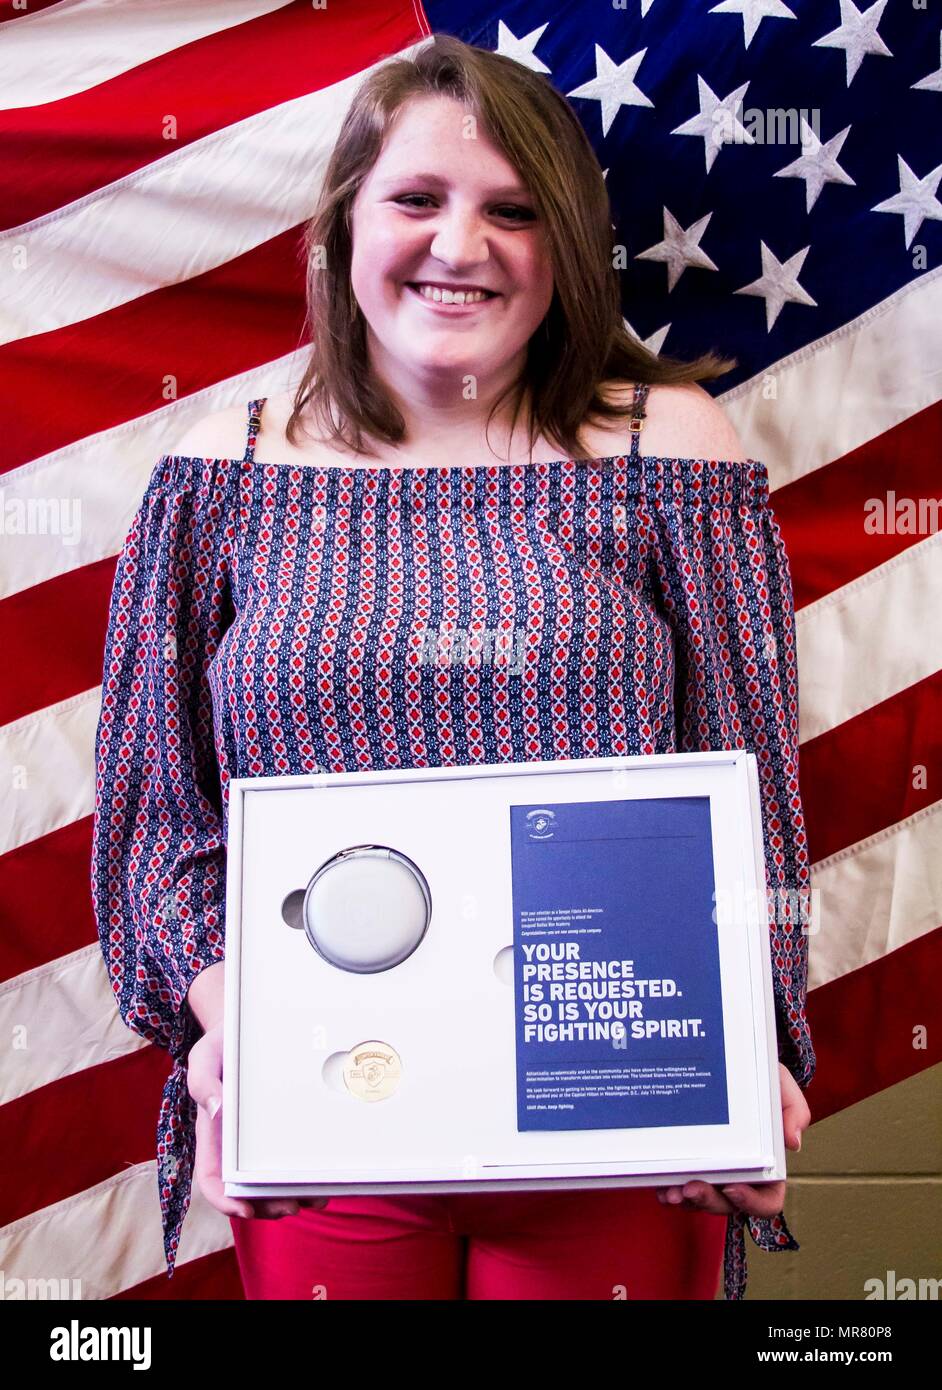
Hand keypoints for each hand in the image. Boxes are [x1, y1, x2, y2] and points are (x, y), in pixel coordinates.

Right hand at [187, 1019, 329, 1220]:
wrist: (246, 1026)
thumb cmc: (221, 1043)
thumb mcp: (204, 1055)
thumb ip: (202, 1081)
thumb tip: (216, 1109)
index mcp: (213, 1133)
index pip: (211, 1177)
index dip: (225, 1200)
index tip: (245, 1210)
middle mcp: (234, 1142)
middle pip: (245, 1188)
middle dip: (267, 1205)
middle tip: (292, 1207)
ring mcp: (258, 1137)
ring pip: (270, 1180)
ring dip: (290, 1195)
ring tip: (315, 1198)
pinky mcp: (281, 1126)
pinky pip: (289, 1157)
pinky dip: (303, 1173)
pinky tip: (322, 1177)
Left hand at [655, 1063, 810, 1217]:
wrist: (732, 1060)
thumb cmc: (760, 1078)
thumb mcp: (781, 1086)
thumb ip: (795, 1110)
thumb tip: (792, 1142)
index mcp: (767, 1167)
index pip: (767, 1200)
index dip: (752, 1203)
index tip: (733, 1187)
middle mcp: (739, 1175)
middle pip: (727, 1204)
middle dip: (709, 1201)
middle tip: (691, 1188)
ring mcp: (712, 1172)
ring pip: (700, 1200)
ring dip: (685, 1200)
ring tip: (670, 1190)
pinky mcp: (687, 1162)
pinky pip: (677, 1186)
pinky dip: (668, 1189)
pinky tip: (660, 1185)